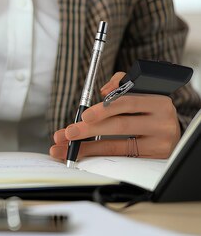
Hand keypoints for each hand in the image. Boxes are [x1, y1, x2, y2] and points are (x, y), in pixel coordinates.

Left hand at [49, 72, 180, 159]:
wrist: (171, 127)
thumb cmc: (148, 106)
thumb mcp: (140, 89)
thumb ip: (120, 83)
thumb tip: (105, 92)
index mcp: (158, 102)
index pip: (127, 103)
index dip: (104, 109)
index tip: (84, 115)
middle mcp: (162, 122)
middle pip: (120, 126)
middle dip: (90, 129)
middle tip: (69, 132)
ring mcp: (159, 142)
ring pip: (119, 145)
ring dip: (89, 147)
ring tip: (69, 146)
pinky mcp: (153, 157)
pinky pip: (122, 156)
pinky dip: (100, 155)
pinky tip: (85, 153)